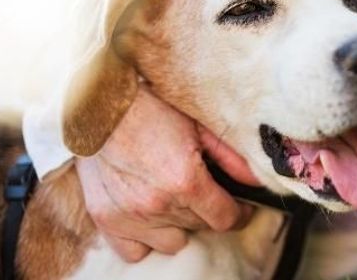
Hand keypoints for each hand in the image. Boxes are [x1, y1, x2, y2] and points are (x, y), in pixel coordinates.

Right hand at [75, 85, 259, 261]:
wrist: (100, 106)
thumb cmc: (151, 110)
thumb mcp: (199, 127)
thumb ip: (231, 158)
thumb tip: (256, 180)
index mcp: (185, 180)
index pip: (225, 219)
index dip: (239, 214)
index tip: (239, 207)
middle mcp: (158, 204)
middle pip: (200, 227)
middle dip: (208, 211)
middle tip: (202, 189)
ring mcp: (130, 216)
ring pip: (173, 242)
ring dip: (179, 224)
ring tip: (175, 200)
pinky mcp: (107, 220)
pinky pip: (136, 251)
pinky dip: (146, 239)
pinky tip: (150, 217)